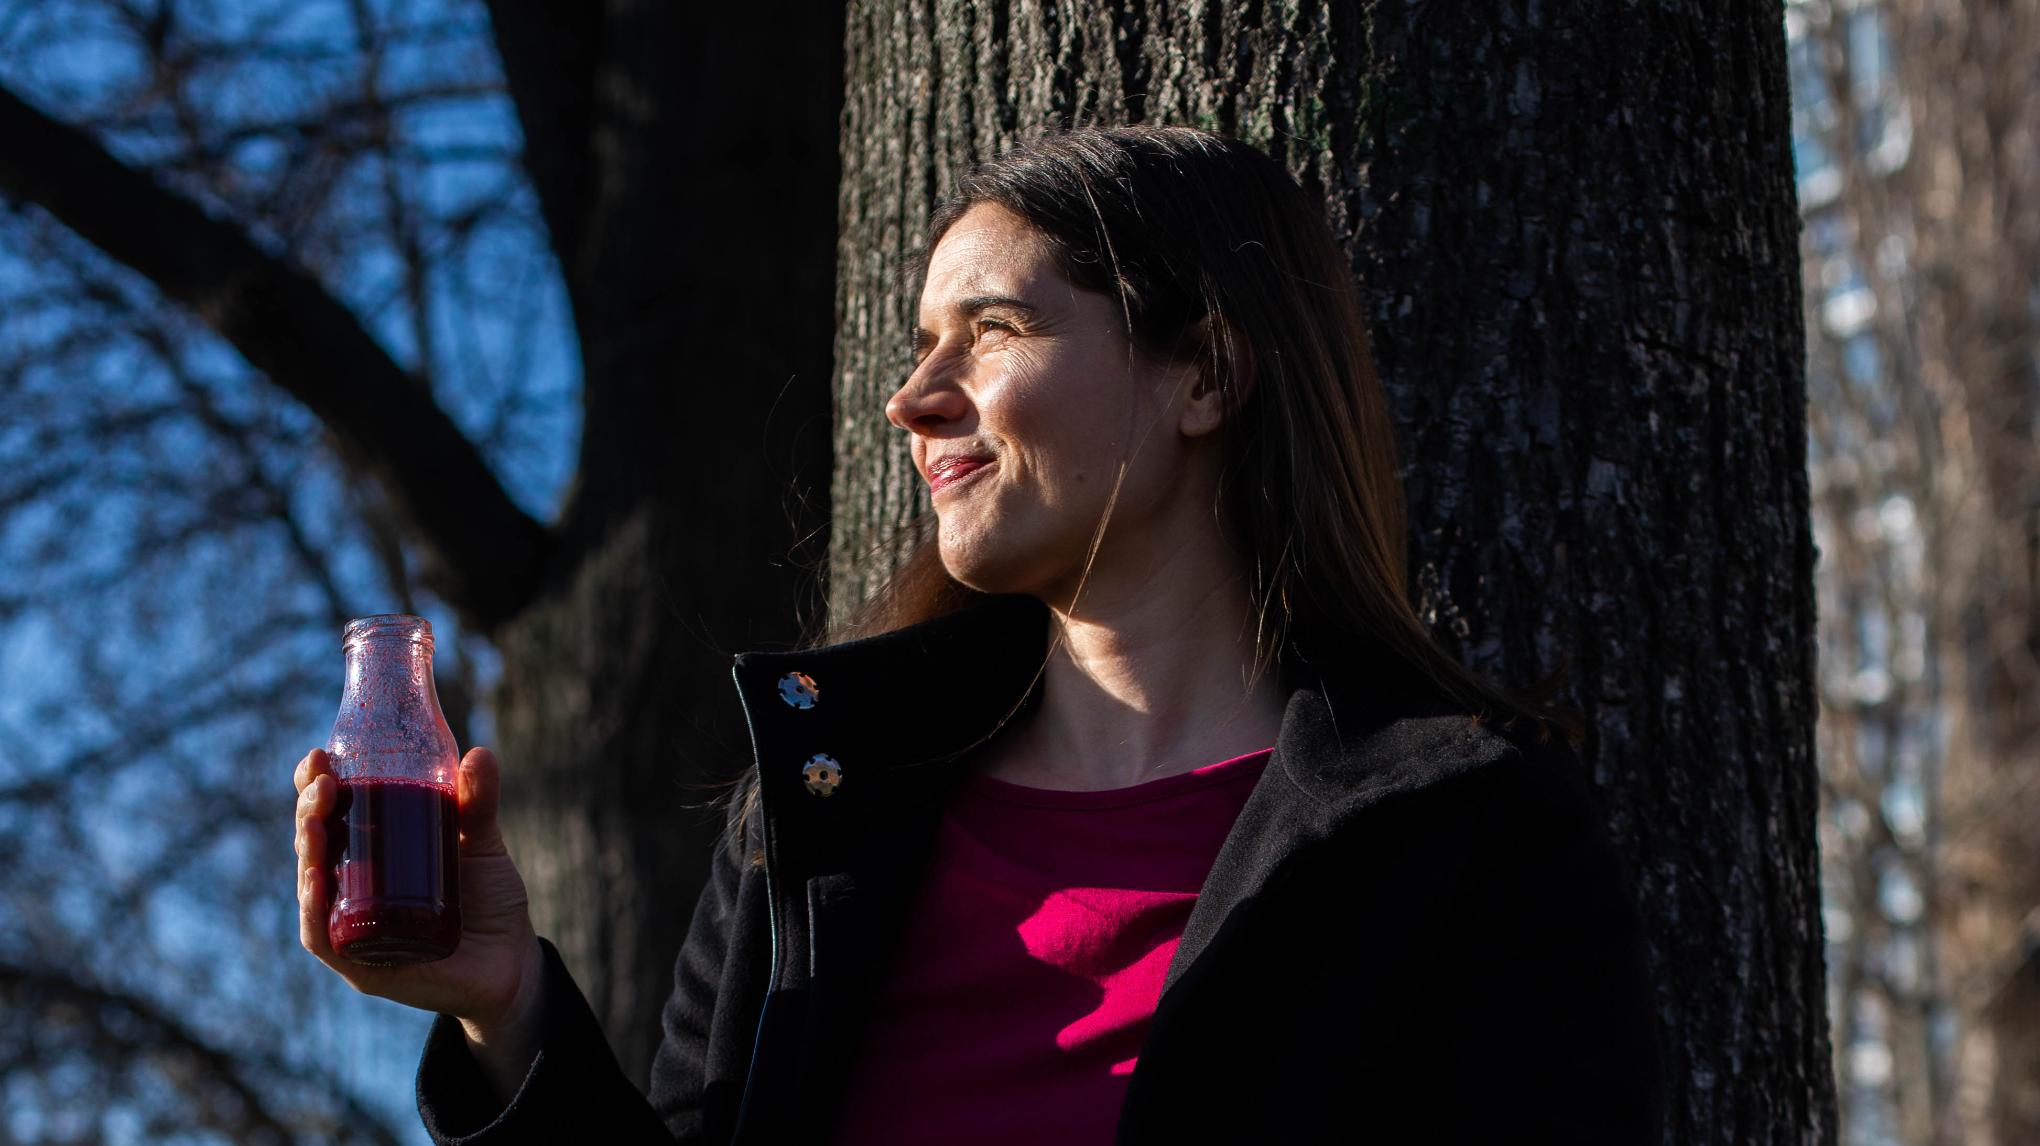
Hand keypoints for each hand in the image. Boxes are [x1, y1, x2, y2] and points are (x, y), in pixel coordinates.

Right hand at [293, 746, 544, 1041]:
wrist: (513, 963)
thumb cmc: (489, 902)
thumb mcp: (482, 845)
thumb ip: (479, 802)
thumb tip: (480, 754)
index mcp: (371, 857)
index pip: (329, 818)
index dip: (315, 787)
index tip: (320, 756)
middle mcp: (352, 892)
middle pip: (314, 848)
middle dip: (309, 811)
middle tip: (322, 782)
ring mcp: (353, 930)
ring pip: (311, 888)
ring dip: (306, 852)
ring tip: (315, 820)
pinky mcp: (362, 967)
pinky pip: (324, 939)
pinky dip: (314, 909)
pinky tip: (315, 881)